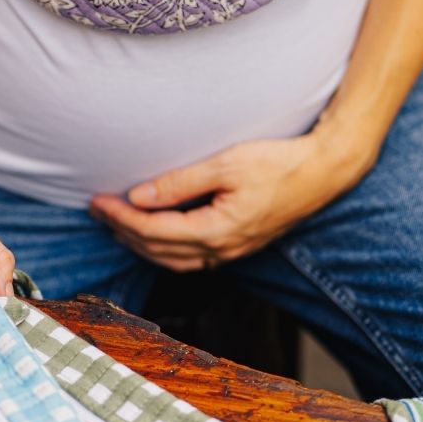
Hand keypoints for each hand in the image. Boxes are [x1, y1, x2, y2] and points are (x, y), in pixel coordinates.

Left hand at [88, 128, 372, 270]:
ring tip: (117, 223)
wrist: (325, 171)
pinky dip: (164, 249)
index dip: (121, 217)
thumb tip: (139, 196)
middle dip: (124, 231)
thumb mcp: (226, 164)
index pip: (154, 230)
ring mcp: (231, 251)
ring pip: (174, 260)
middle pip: (158, 250)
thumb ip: (180, 183)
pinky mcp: (238, 245)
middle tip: (97, 209)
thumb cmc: (280, 162)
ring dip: (141, 243)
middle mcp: (222, 249)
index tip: (98, 201)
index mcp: (217, 230)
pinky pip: (191, 258)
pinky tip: (154, 234)